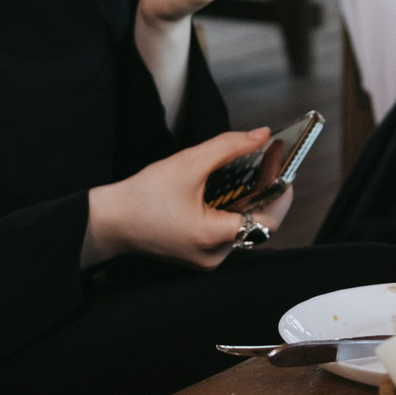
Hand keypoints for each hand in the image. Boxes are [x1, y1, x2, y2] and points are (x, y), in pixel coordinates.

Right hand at [84, 127, 279, 268]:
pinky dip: (235, 208)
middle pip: (258, 223)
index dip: (281, 192)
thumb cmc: (142, 197)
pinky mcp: (200, 255)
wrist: (110, 222)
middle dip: (267, 191)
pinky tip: (233, 187)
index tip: (285, 167)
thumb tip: (261, 135)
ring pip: (245, 227)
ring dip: (251, 199)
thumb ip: (228, 147)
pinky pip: (229, 232)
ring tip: (255, 170)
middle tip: (270, 162)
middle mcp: (214, 256)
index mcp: (212, 237)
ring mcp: (208, 259)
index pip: (267, 219)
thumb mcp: (187, 163)